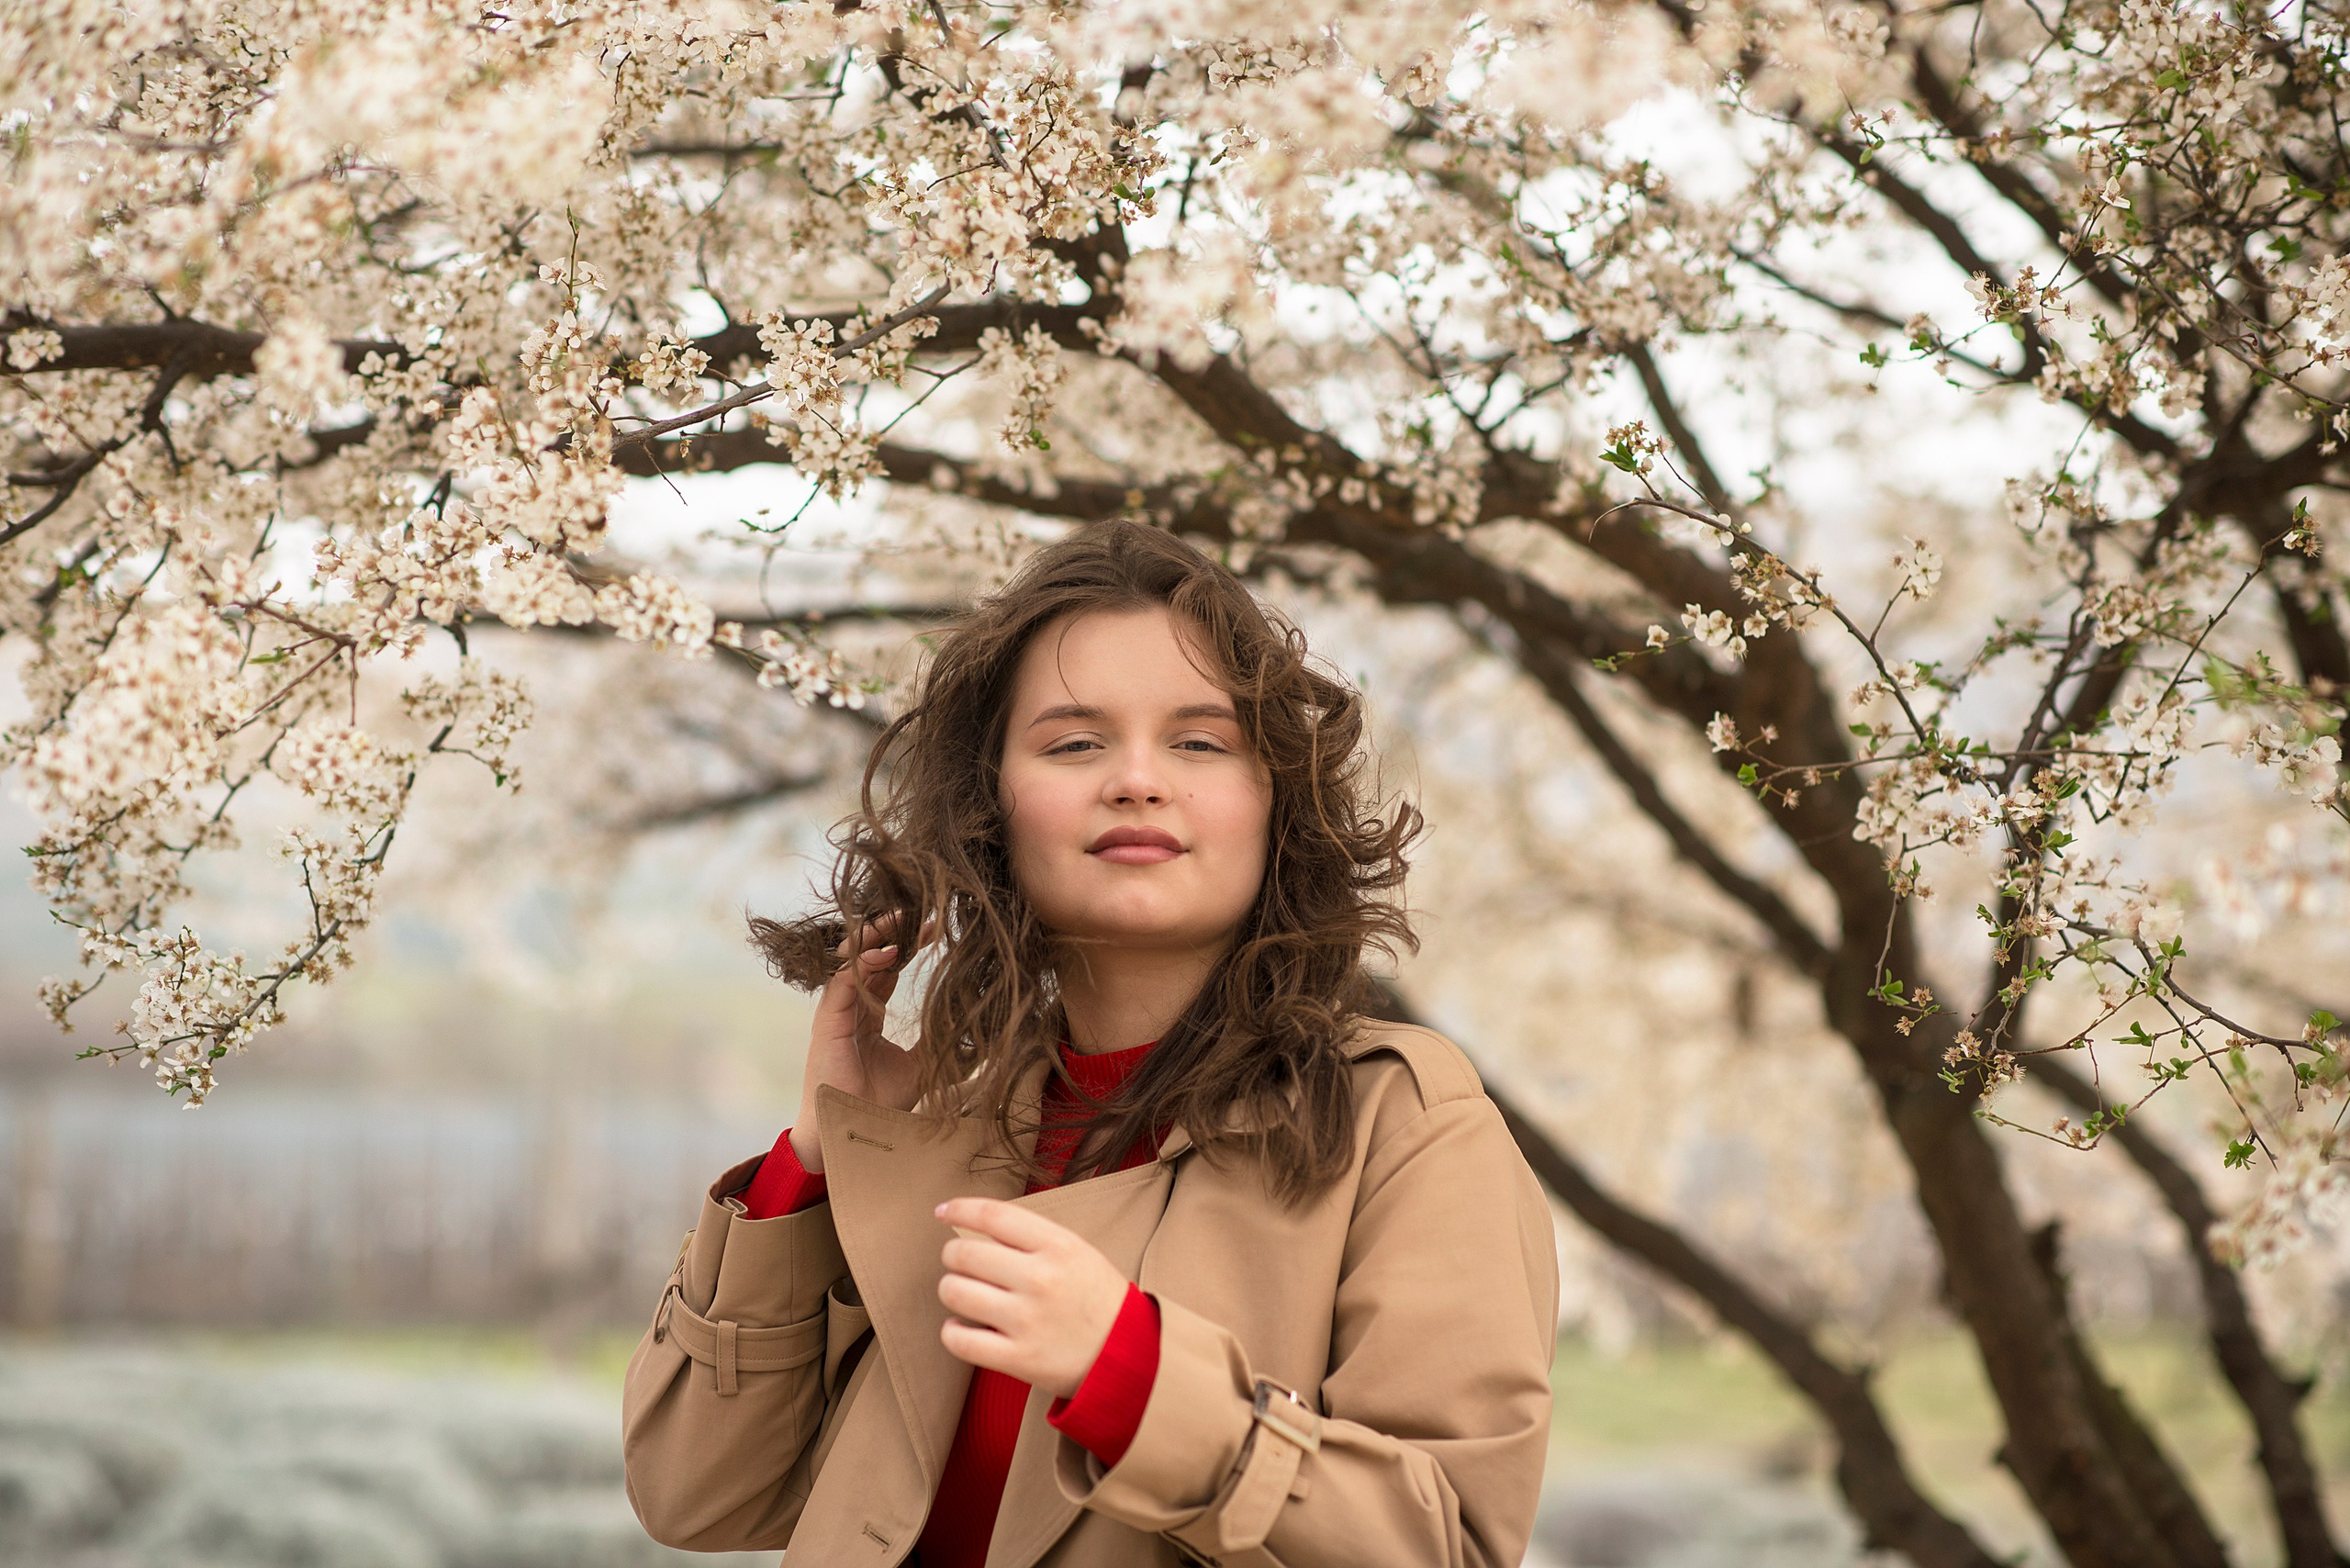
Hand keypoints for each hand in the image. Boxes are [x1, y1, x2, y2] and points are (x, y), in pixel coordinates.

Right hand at [789, 920, 922, 1172]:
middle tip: (921, 911)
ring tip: (902, 919)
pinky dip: (866, 963)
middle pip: (869, 955)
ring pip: (852, 958)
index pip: (888, 968)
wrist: (852, 1130)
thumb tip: (974, 1029)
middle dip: (893, 930)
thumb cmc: (879, 1102)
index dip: (908, 946)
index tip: (935, 929)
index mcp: (869, 1013)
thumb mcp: (920, 1066)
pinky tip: (890, 952)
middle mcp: (851, 1005)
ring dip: (876, 936)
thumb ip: (938, 1043)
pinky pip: (844, 979)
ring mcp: (837, 1010)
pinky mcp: (828, 1019)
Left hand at [934, 1197, 1129, 1398]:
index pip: (993, 1215)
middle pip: (964, 1253)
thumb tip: (974, 1220)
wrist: (1129, 1354)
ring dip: (951, 1289)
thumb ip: (1031, 1236)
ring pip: (955, 1292)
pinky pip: (960, 1341)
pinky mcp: (1018, 1359)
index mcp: (1059, 1246)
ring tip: (964, 1293)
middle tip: (960, 1261)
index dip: (959, 1209)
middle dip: (952, 1255)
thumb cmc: (1096, 1298)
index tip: (943, 1211)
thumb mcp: (1077, 1251)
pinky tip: (961, 1327)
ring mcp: (1028, 1321)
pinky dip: (951, 1332)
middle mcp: (1041, 1280)